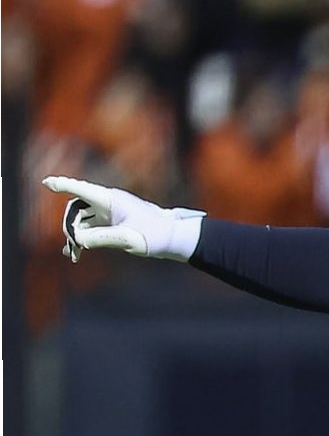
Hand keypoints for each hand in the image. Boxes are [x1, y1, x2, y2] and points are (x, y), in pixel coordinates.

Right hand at [41, 176, 204, 262]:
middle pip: (77, 208)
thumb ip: (100, 238)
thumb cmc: (155, 234)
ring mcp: (111, 213)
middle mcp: (109, 203)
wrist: (175, 238)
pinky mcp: (114, 223)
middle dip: (69, 225)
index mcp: (111, 199)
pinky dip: (84, 238)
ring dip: (75, 235)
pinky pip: (92, 228)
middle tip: (73, 245)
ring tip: (72, 254)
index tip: (46, 182)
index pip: (81, 189)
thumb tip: (77, 239)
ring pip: (83, 219)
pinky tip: (77, 253)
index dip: (62, 185)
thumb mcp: (127, 238)